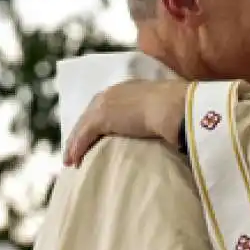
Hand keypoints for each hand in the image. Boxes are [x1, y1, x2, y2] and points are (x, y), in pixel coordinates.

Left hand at [64, 79, 187, 166]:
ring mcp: (105, 104)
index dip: (100, 117)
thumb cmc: (178, 105)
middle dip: (82, 130)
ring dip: (75, 143)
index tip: (96, 131)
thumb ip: (160, 112)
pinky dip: (77, 149)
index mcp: (130, 88)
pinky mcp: (101, 119)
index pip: (108, 103)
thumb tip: (169, 125)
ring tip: (71, 160)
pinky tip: (74, 162)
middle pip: (90, 113)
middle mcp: (114, 92)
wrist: (174, 106)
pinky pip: (84, 136)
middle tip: (77, 147)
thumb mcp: (166, 106)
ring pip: (83, 126)